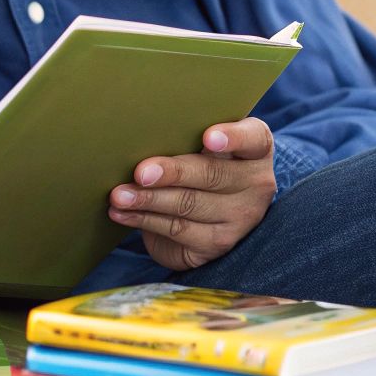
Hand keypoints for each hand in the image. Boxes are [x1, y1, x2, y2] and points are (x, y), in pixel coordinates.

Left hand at [108, 117, 275, 270]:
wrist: (212, 213)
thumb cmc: (202, 163)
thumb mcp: (203, 144)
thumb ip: (187, 135)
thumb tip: (139, 133)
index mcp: (256, 148)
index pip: (253, 138)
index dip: (231, 137)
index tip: (207, 138)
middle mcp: (256, 183)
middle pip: (211, 174)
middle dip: (172, 173)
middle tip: (140, 172)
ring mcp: (240, 216)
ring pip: (189, 204)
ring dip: (148, 199)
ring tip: (119, 195)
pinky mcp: (218, 243)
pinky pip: (177, 230)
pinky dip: (145, 219)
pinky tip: (122, 213)